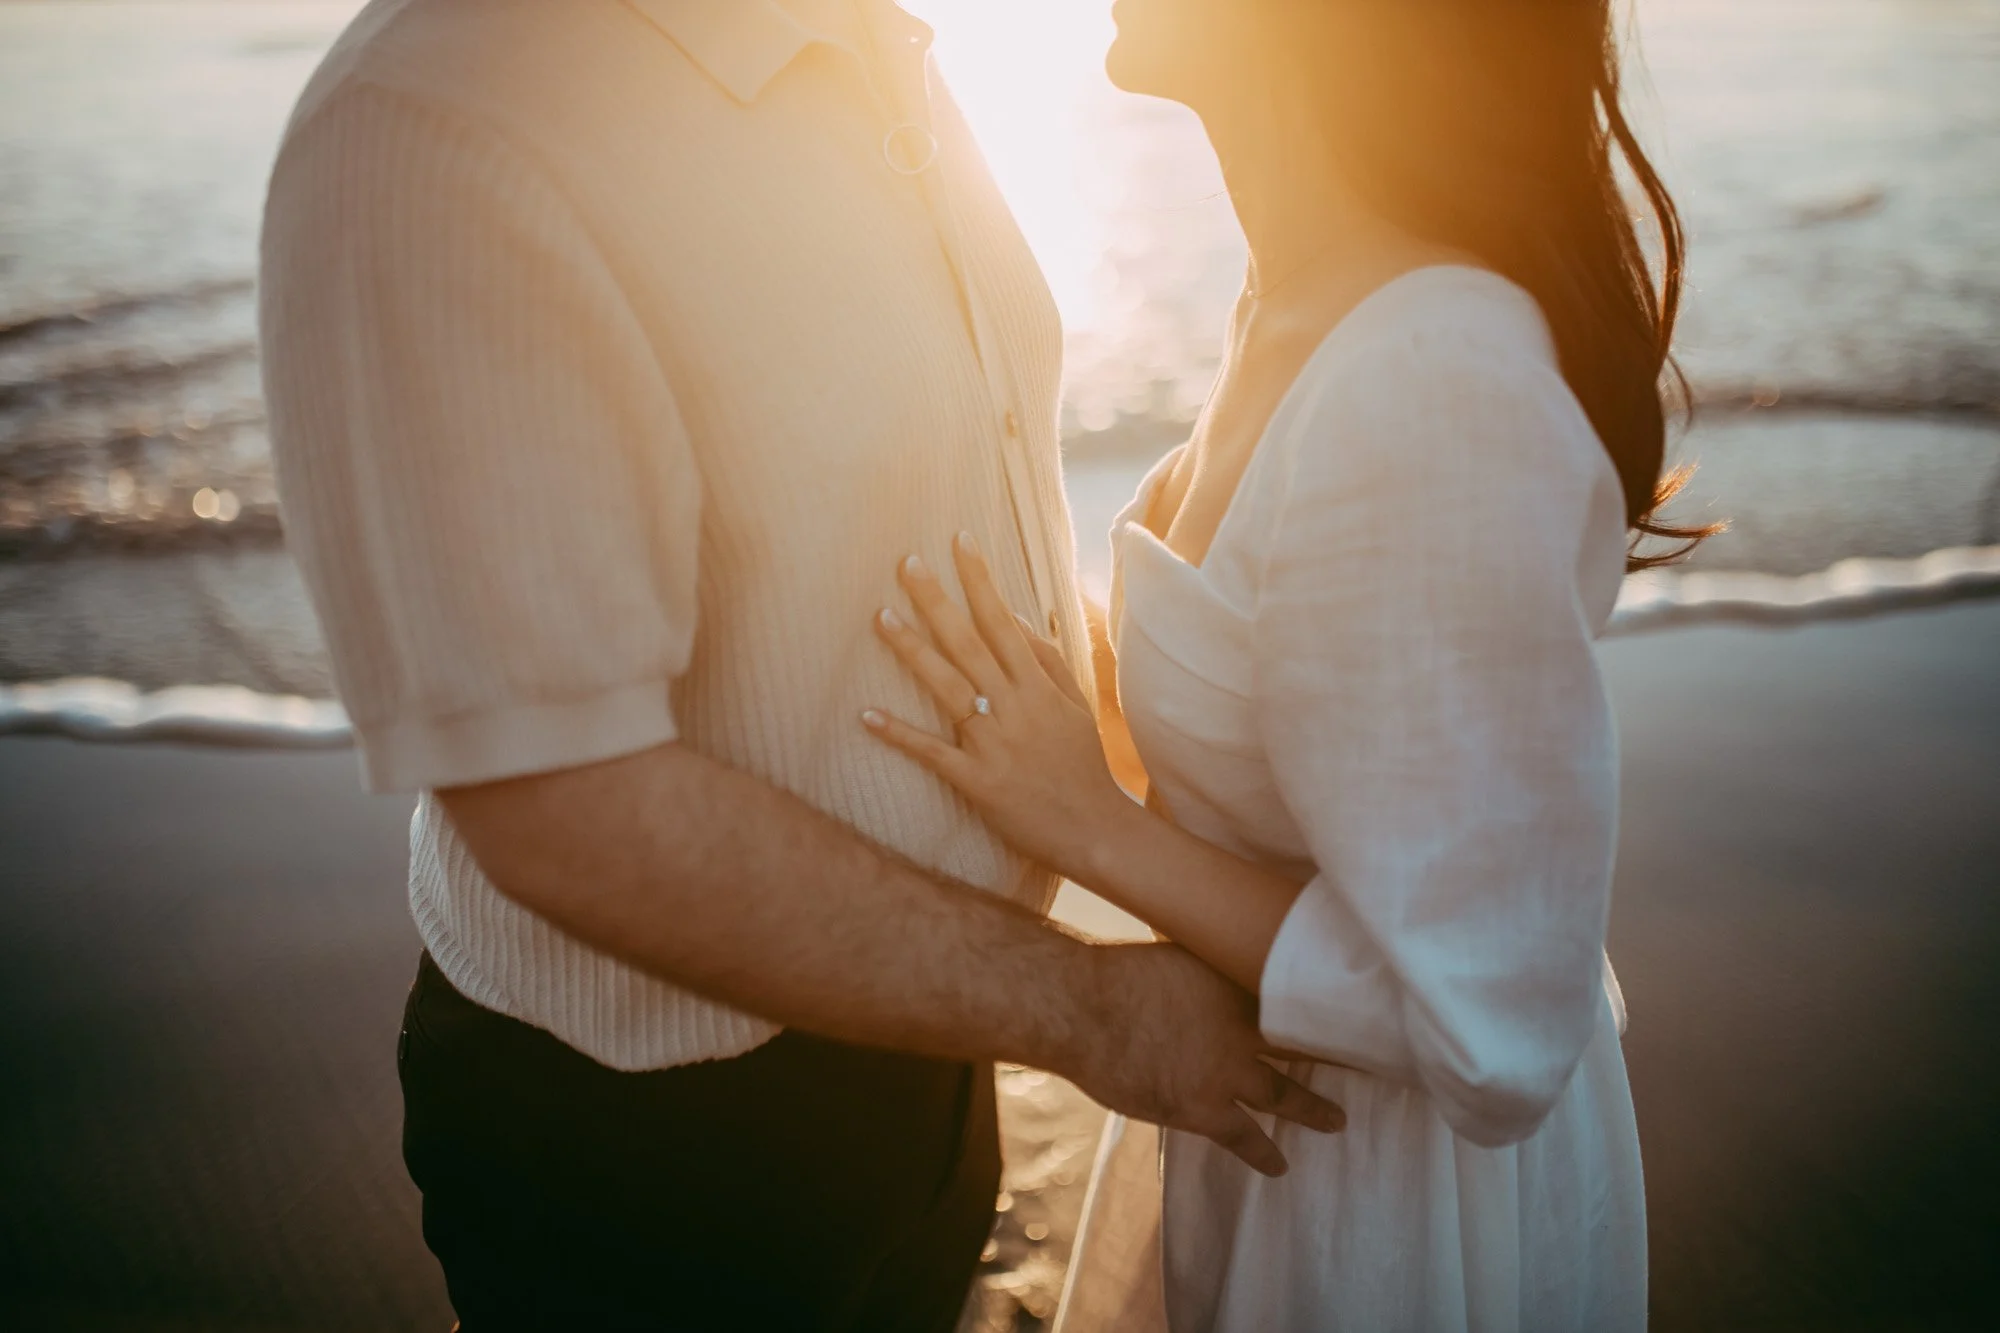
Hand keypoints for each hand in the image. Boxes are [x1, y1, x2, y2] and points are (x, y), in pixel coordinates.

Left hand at [863, 533, 1137, 882]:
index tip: (959, 540)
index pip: (1004, 621)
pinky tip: (867, 716)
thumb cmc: (1082, 767)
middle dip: (937, 600)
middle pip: (969, 643)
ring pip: (948, 686)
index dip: (981, 580)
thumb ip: (1047, 661)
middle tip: (906, 562)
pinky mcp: (978, 780)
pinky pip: (933, 752)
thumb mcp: (1074, 706)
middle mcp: (1015, 706)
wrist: (1096, 830)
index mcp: (1038, 687)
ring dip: (912, 650)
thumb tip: (1018, 618)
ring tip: (879, 616)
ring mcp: (994, 743)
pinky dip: (900, 735)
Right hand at [1064, 942, 1345, 1176]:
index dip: (1323, 1007)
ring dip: (1312, 1108)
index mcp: (1236, 982)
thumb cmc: (1116, 975)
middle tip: (1369, 1066)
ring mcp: (1226, 1070)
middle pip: (1302, 1044)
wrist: (1083, 1009)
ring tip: (1337, 1120)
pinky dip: (1264, 1152)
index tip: (1354, 1012)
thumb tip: (1222, 963)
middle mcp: (1242, 1026)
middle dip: (1335, 1055)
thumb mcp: (1175, 953)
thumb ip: (1207, 965)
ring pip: (1284, 1093)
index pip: (1294, 997)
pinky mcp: (1202, 1109)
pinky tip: (1280, 1165)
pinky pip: (1244, 1138)